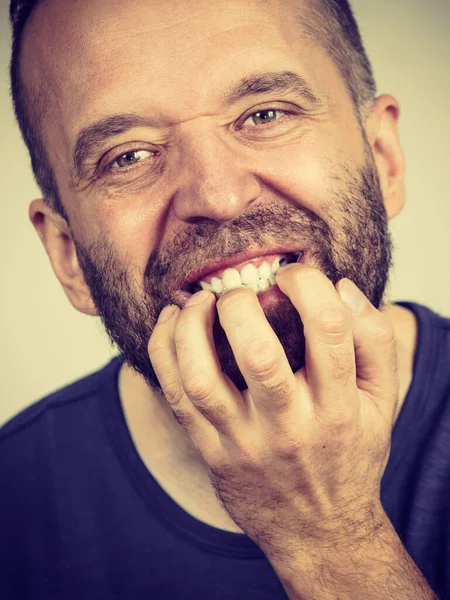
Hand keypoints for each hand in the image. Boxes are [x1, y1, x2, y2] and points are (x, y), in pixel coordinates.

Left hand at [148, 264, 398, 559]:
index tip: (292, 274)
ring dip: (191, 325)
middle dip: (239, 304)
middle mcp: (290, 427)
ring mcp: (245, 443)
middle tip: (239, 290)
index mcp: (340, 407)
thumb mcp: (383, 403)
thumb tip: (341, 287)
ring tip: (199, 301)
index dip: (307, 284)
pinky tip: (172, 324)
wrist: (319, 531)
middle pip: (258, 354)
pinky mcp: (212, 453)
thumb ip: (374, 341)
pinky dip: (164, 351)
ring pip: (201, 378)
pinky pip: (175, 398)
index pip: (328, 330)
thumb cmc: (351, 455)